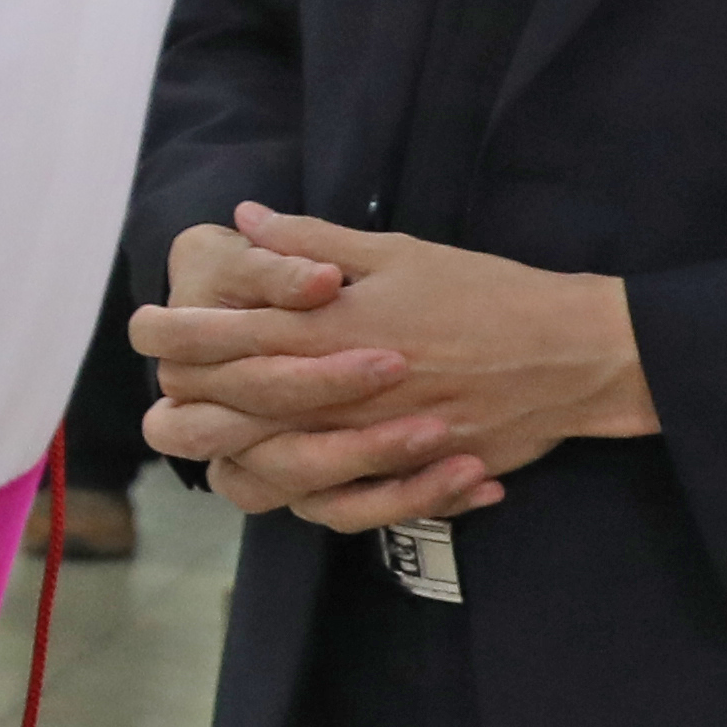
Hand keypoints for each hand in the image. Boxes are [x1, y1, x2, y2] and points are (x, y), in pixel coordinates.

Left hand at [137, 204, 647, 531]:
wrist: (575, 354)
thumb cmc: (486, 294)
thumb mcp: (398, 253)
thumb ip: (313, 243)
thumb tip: (247, 217)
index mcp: (324, 329)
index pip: (210, 340)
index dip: (166, 335)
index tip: (151, 326)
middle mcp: (333, 393)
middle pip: (216, 413)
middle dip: (187, 396)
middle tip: (181, 378)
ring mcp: (365, 443)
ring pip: (260, 472)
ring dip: (236, 452)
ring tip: (232, 430)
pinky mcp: (402, 478)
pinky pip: (330, 509)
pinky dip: (306, 496)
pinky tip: (295, 474)